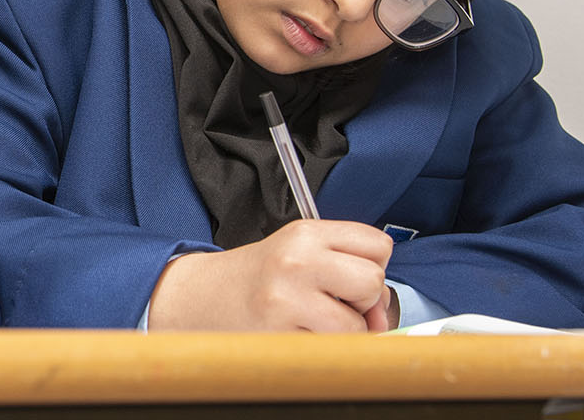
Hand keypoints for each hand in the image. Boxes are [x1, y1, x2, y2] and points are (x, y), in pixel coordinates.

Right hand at [146, 219, 393, 331]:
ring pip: (357, 325)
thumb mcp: (298, 252)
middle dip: (364, 299)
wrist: (200, 298)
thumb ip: (345, 266)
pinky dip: (322, 348)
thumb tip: (383, 314)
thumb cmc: (256, 278)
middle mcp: (296, 260)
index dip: (372, 264)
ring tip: (313, 320)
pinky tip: (298, 334)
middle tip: (335, 301)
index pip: (378, 243)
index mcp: (304, 233)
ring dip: (343, 331)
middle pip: (373, 280)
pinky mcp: (279, 334)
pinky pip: (330, 349)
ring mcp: (286, 298)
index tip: (351, 276)